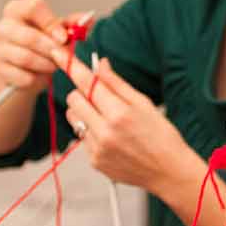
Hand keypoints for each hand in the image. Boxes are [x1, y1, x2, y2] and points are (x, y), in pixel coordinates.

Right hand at [0, 0, 83, 91]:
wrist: (25, 67)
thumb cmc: (43, 42)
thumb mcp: (59, 30)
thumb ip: (74, 25)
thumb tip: (89, 19)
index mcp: (18, 9)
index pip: (33, 7)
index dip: (51, 23)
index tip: (64, 37)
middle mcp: (3, 26)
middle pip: (29, 36)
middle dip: (51, 49)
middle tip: (63, 55)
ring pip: (26, 58)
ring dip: (46, 64)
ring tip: (54, 65)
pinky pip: (22, 76)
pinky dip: (36, 78)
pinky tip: (40, 75)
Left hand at [60, 53, 195, 195]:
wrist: (168, 172)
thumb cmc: (162, 135)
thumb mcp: (144, 103)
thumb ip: (117, 83)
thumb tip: (100, 64)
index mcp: (120, 113)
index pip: (88, 83)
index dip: (70, 66)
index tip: (57, 54)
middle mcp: (105, 131)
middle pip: (73, 99)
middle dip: (83, 92)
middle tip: (100, 96)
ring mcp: (97, 148)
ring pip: (72, 118)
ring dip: (83, 112)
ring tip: (106, 118)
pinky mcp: (94, 161)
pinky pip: (81, 137)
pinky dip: (91, 132)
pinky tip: (112, 137)